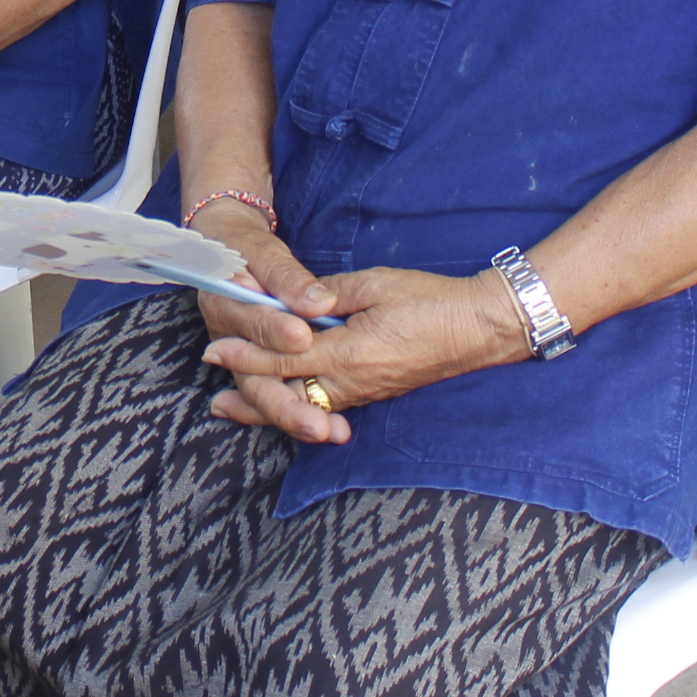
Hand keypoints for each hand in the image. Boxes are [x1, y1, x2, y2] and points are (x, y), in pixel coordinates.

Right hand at [186, 212, 335, 438]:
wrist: (226, 253)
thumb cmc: (246, 248)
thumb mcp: (263, 251)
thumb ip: (288, 278)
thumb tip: (318, 301)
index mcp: (222, 304)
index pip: (250, 323)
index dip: (275, 332)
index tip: (304, 339)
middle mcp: (228, 341)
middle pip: (252, 380)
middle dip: (286, 404)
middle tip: (318, 423)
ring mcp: (243, 361)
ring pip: (265, 396)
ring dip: (296, 417)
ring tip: (330, 432)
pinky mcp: (262, 369)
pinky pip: (278, 395)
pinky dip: (301, 412)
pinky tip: (329, 429)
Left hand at [203, 264, 513, 443]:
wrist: (480, 328)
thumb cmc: (430, 301)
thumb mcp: (374, 285)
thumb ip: (329, 294)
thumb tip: (295, 302)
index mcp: (349, 352)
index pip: (285, 358)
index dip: (248, 356)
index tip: (215, 353)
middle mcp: (354, 382)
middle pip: (290, 394)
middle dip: (251, 397)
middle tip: (215, 403)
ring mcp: (367, 391)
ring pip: (309, 406)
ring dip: (273, 407)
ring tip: (239, 410)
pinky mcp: (377, 392)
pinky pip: (331, 404)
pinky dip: (304, 406)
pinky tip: (290, 403)